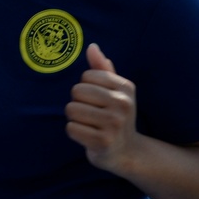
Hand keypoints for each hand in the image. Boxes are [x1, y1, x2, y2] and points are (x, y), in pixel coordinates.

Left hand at [64, 44, 139, 172]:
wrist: (127, 151)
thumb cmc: (115, 116)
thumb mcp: (115, 91)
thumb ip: (102, 69)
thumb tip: (91, 47)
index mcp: (125, 87)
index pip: (86, 76)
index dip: (85, 87)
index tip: (97, 99)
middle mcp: (122, 103)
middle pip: (76, 91)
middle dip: (78, 102)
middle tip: (91, 114)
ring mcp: (114, 123)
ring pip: (71, 110)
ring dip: (75, 118)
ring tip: (90, 124)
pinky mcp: (103, 141)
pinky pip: (71, 128)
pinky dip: (75, 132)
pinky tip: (88, 136)